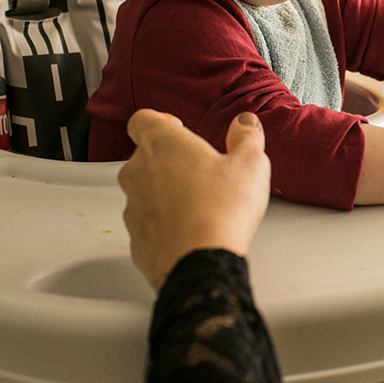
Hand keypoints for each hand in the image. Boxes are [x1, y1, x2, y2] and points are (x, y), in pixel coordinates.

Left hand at [118, 109, 271, 289]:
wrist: (201, 263)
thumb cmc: (221, 210)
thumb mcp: (250, 164)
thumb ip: (246, 137)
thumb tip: (245, 124)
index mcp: (162, 144)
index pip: (143, 119)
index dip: (160, 122)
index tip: (177, 128)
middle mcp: (138, 172)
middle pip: (145, 156)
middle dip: (169, 160)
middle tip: (201, 170)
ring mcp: (133, 206)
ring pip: (145, 190)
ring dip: (166, 192)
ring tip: (200, 203)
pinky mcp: (136, 238)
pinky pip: (149, 222)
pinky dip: (165, 222)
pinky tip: (191, 229)